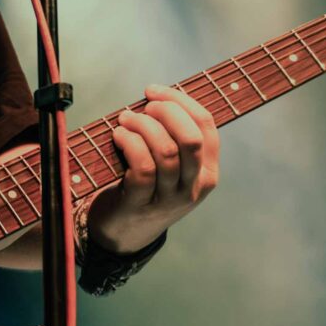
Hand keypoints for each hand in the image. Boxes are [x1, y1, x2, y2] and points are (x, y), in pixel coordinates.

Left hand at [86, 83, 218, 255]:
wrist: (124, 233)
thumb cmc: (147, 187)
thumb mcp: (172, 166)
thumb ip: (173, 136)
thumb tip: (157, 97)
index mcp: (207, 170)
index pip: (205, 125)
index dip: (180, 100)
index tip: (153, 91)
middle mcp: (194, 186)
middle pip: (190, 138)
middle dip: (165, 112)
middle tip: (142, 108)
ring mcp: (169, 198)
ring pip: (165, 151)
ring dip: (142, 126)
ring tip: (125, 121)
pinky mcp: (142, 204)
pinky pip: (142, 168)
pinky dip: (129, 144)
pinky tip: (118, 136)